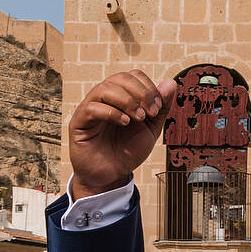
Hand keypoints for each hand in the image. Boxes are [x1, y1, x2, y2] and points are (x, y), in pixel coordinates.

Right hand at [68, 70, 177, 198]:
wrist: (112, 175)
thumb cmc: (128, 151)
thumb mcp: (151, 129)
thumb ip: (161, 108)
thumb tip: (170, 82)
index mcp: (121, 97)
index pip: (133, 76)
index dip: (148, 87)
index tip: (157, 108)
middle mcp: (104, 98)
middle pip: (120, 78)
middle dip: (140, 93)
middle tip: (150, 113)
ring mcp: (90, 108)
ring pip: (105, 88)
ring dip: (127, 101)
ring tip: (138, 118)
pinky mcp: (79, 122)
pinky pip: (92, 108)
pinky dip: (112, 112)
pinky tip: (125, 123)